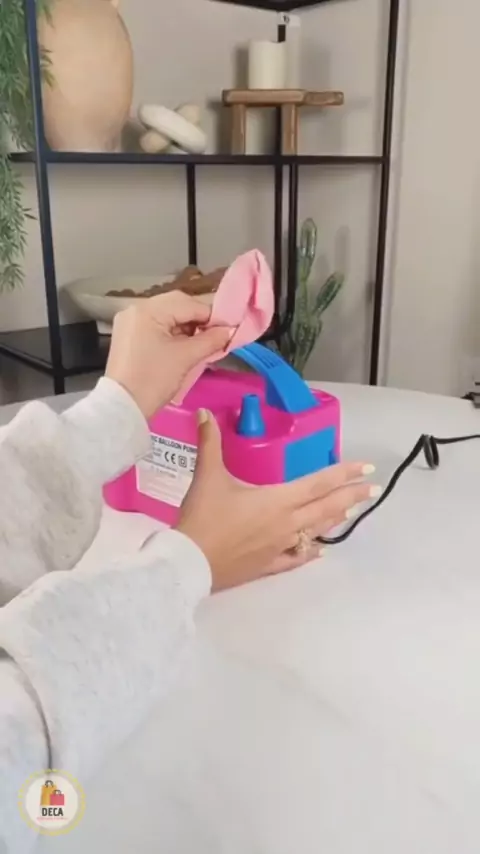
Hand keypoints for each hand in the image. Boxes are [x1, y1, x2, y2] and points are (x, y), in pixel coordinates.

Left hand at [106, 292, 230, 417]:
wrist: (123, 407)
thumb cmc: (154, 379)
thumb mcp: (186, 357)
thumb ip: (211, 340)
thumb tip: (229, 330)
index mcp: (148, 310)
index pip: (188, 304)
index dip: (212, 316)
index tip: (229, 330)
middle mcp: (136, 309)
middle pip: (176, 306)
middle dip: (198, 321)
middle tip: (215, 337)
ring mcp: (130, 322)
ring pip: (167, 317)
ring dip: (186, 328)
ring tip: (201, 344)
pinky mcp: (128, 336)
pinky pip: (156, 327)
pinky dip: (172, 334)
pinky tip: (184, 347)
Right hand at [177, 410, 378, 590]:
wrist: (190, 562)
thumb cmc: (204, 517)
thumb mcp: (208, 476)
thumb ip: (210, 444)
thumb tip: (205, 414)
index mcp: (278, 499)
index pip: (320, 483)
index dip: (345, 473)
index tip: (368, 468)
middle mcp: (287, 523)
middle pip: (327, 507)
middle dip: (352, 496)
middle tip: (373, 490)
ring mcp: (281, 546)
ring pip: (317, 531)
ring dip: (335, 519)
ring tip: (351, 511)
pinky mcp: (269, 564)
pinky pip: (297, 558)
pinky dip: (311, 552)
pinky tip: (321, 551)